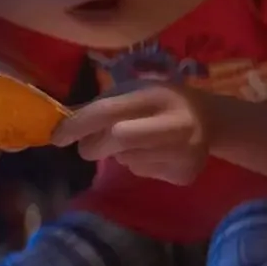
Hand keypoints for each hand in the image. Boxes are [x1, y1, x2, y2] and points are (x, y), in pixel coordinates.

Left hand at [51, 81, 213, 184]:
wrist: (210, 119)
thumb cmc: (160, 100)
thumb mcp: (135, 91)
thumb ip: (102, 104)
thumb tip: (62, 120)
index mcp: (156, 94)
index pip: (108, 110)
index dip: (78, 124)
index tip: (56, 137)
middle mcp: (174, 122)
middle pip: (116, 139)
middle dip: (94, 145)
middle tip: (91, 145)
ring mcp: (183, 151)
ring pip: (128, 160)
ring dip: (119, 154)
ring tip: (136, 141)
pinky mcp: (185, 173)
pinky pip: (144, 173)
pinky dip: (138, 164)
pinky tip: (155, 153)